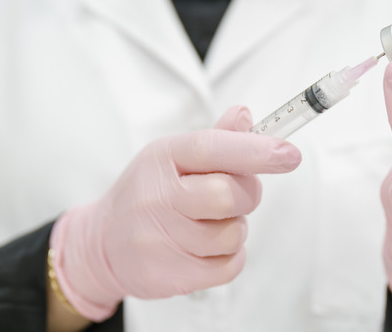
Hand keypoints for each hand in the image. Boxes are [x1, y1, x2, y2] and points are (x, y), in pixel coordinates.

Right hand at [49, 106, 301, 320]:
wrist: (102, 244)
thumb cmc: (148, 194)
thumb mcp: (172, 157)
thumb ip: (216, 138)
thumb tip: (245, 115)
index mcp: (163, 157)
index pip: (213, 148)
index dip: (256, 150)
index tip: (289, 154)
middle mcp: (158, 195)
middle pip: (229, 194)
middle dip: (246, 195)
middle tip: (234, 195)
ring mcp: (161, 238)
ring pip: (233, 233)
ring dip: (234, 228)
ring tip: (209, 223)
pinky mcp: (171, 275)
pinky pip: (229, 266)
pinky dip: (229, 257)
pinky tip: (206, 248)